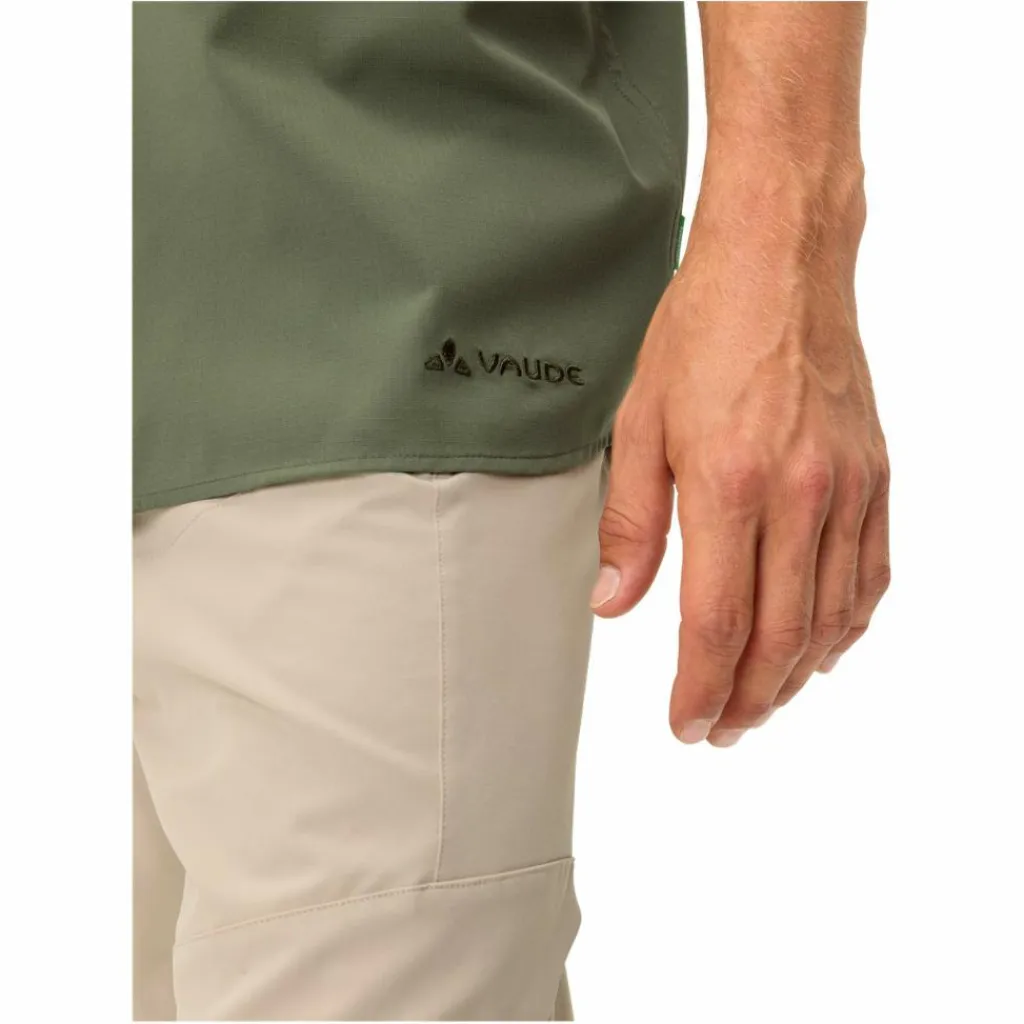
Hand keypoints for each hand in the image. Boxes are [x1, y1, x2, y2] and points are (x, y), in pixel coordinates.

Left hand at [590, 186, 889, 746]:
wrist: (782, 262)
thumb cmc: (703, 331)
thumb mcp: (639, 423)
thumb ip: (629, 523)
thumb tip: (614, 602)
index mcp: (731, 484)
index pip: (717, 622)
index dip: (698, 687)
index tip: (683, 722)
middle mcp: (801, 495)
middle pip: (780, 636)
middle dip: (746, 700)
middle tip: (719, 730)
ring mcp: (847, 487)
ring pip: (832, 617)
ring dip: (795, 675)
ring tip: (761, 702)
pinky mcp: (875, 475)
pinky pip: (872, 572)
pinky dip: (847, 624)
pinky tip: (822, 645)